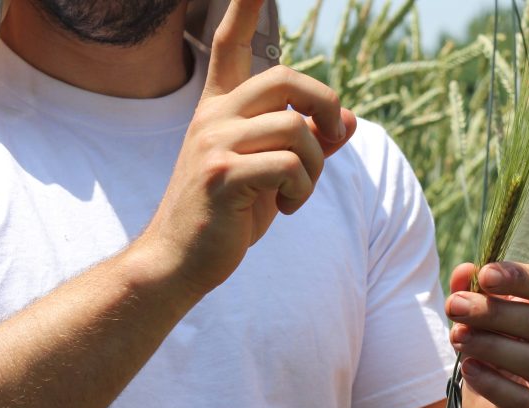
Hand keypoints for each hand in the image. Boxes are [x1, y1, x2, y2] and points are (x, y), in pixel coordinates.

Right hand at [140, 0, 357, 294]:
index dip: (242, 9)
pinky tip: (287, 209)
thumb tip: (348, 119)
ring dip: (316, 166)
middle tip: (331, 139)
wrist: (180, 261)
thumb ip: (308, 143)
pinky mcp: (223, 175)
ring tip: (299, 192)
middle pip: (288, 80)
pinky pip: (291, 165)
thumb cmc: (229, 216)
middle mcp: (214, 117)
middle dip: (325, 106)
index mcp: (220, 109)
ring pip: (296, 129)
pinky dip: (303, 189)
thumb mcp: (273, 174)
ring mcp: (215, 143)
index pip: (229, 44)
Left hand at [445, 262, 528, 407]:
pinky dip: (491, 383)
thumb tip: (463, 271)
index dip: (518, 277)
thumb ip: (472, 290)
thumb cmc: (497, 343)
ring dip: (489, 346)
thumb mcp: (481, 313)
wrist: (495, 402)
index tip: (484, 275)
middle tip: (454, 307)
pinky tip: (468, 368)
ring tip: (456, 337)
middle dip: (492, 312)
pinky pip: (522, 399)